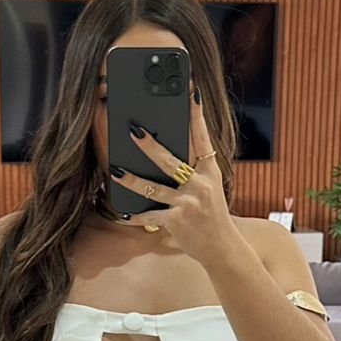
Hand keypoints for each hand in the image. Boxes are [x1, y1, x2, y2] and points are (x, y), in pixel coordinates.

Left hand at [112, 93, 239, 266]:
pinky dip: (135, 216)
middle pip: (171, 161)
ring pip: (154, 188)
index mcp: (210, 172)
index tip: (192, 93)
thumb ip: (194, 169)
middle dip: (150, 145)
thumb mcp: (211, 187)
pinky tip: (123, 212)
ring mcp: (188, 204)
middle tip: (133, 130)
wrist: (223, 248)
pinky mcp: (176, 222)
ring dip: (133, 180)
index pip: (203, 139)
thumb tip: (166, 151)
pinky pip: (150, 216)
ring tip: (117, 170)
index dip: (197, 116)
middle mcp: (201, 185)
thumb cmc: (212, 214)